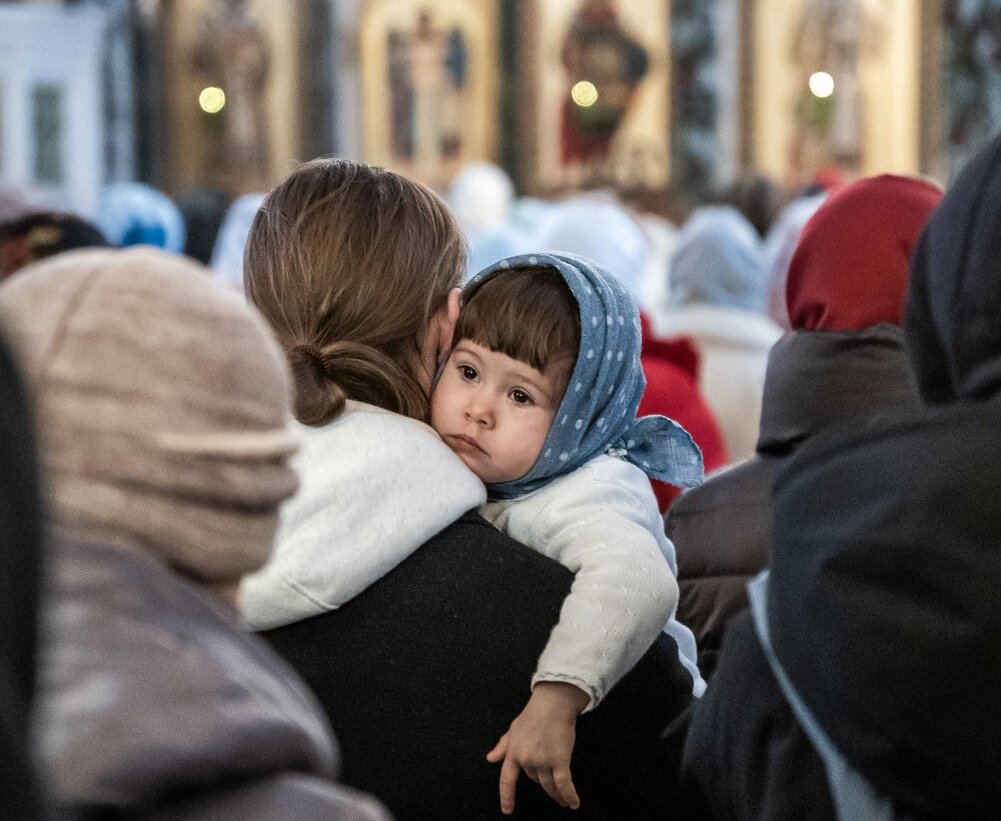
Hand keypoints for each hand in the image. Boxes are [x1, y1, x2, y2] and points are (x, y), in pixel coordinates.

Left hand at [485, 682, 589, 814]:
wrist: (552, 704)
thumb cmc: (533, 715)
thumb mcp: (513, 729)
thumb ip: (502, 746)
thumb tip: (490, 758)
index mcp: (513, 752)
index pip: (507, 779)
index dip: (507, 797)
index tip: (507, 810)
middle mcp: (526, 759)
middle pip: (534, 779)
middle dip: (541, 777)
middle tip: (549, 772)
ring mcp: (543, 760)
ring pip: (549, 785)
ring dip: (556, 795)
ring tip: (562, 801)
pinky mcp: (560, 760)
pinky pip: (564, 784)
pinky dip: (569, 796)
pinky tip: (573, 804)